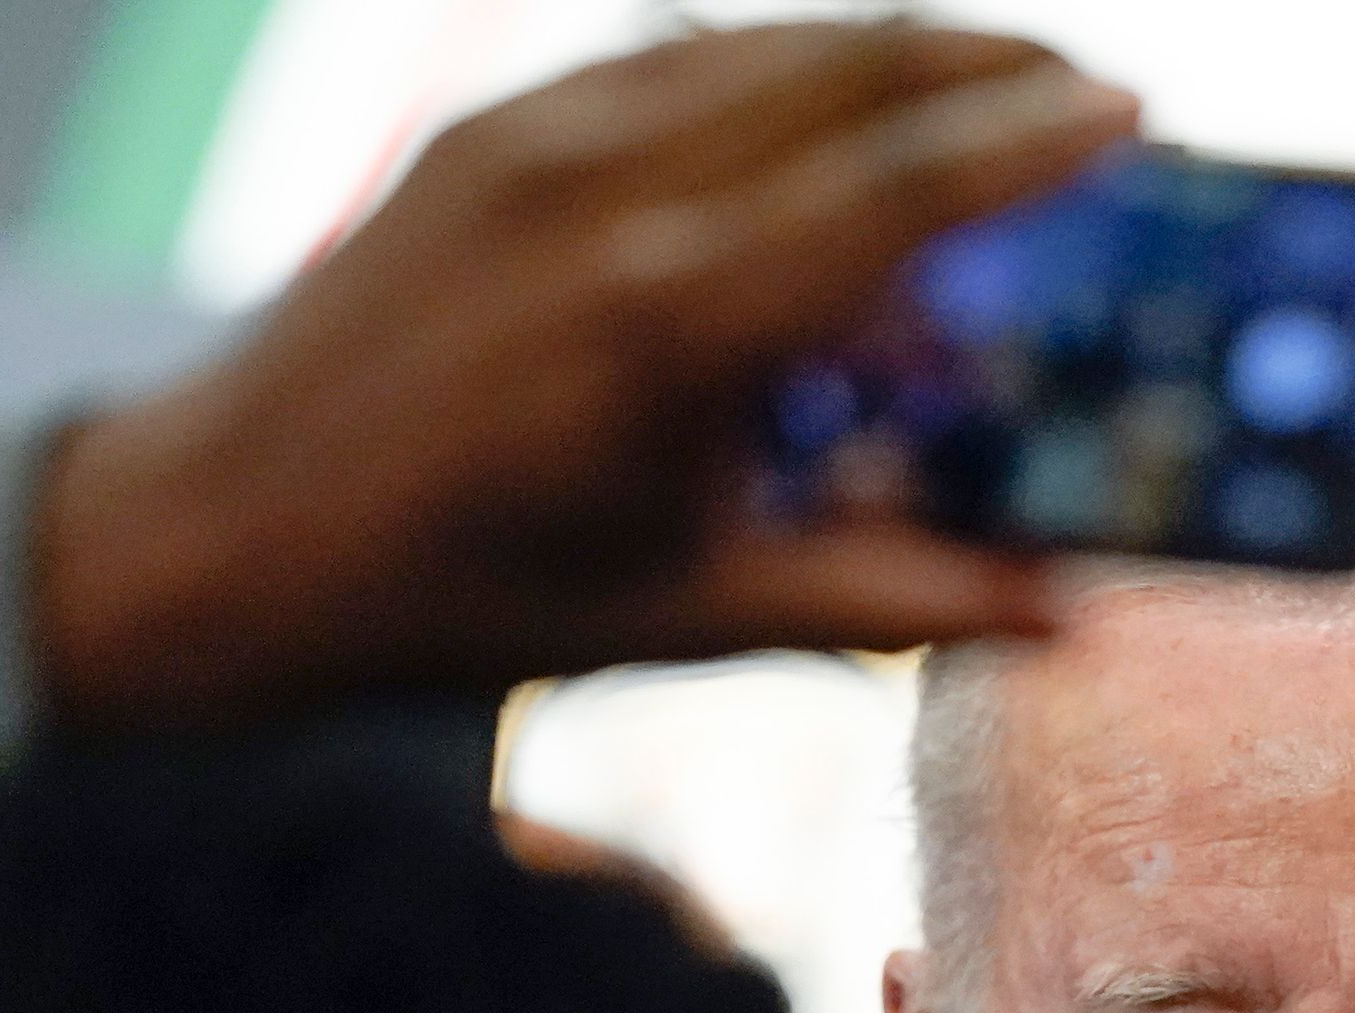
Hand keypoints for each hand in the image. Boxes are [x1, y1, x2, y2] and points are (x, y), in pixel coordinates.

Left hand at [33, 22, 1136, 726]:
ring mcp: (532, 142)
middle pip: (844, 71)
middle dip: (986, 64)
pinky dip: (776, 71)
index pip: (890, 191)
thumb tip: (1067, 614)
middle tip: (1091, 88)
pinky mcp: (485, 128)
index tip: (1128, 110)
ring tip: (989, 83)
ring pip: (762, 46)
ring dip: (890, 53)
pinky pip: (671, 63)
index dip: (1023, 141)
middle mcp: (602, 202)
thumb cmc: (465, 599)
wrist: (226, 536)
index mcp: (663, 331)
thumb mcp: (693, 615)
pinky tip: (832, 109)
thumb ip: (891, 598)